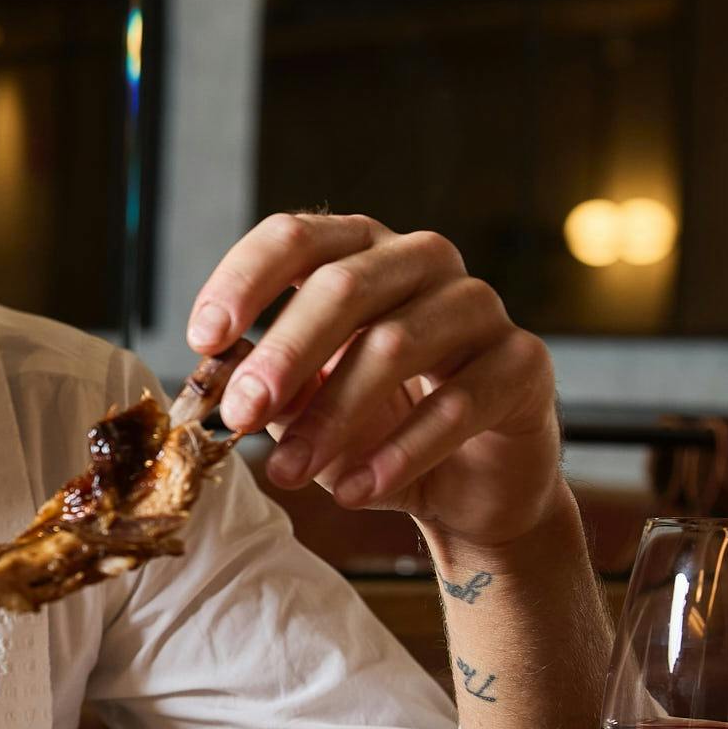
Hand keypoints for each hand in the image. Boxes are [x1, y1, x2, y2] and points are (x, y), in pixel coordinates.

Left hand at [186, 213, 561, 549]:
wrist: (467, 486)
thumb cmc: (376, 426)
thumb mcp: (305, 405)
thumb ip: (264, 382)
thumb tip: (216, 376)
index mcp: (359, 251)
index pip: (295, 237)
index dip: (244, 282)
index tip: (204, 338)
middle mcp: (422, 261)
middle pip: (344, 286)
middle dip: (283, 354)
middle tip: (239, 414)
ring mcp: (479, 306)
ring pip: (395, 345)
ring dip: (332, 417)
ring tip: (289, 472)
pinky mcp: (523, 362)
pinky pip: (456, 403)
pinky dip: (398, 453)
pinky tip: (355, 491)